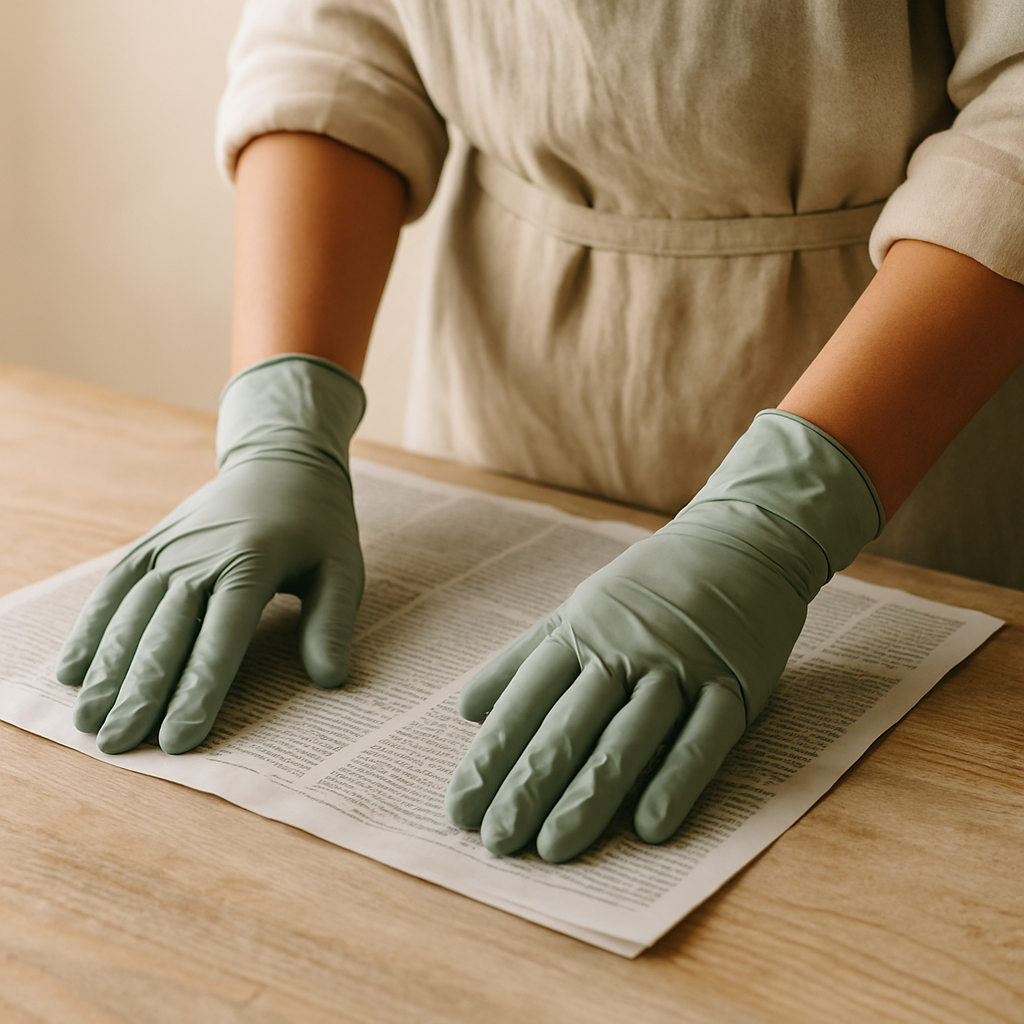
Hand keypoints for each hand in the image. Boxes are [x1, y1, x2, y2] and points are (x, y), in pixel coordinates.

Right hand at [56, 355, 364, 754]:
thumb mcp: (343, 568)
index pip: (222, 636)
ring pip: (130, 615)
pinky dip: (89, 628)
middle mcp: (202, 556)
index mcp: (253, 562)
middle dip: (140, 692)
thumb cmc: (318, 525)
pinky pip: (112, 589)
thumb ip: (331, 623)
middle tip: (119, 744)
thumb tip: (331, 681)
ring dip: (107, 669)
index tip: (179, 738)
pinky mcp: (150, 546)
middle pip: (166, 632)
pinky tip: (71, 670)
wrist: (281, 462)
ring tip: (89, 720)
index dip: (198, 689)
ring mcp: (170, 549)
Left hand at [445, 411, 882, 861]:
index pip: (526, 702)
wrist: (739, 543)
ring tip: (556, 847)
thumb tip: (466, 710)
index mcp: (580, 633)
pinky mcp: (732, 684)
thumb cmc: (646, 589)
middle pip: (570, 725)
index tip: (463, 807)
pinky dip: (676, 780)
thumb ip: (524, 660)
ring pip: (629, 737)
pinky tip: (648, 827)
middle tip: (498, 841)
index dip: (493, 755)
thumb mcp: (578, 611)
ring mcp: (679, 668)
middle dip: (530, 784)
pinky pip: (703, 739)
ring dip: (591, 794)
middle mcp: (623, 651)